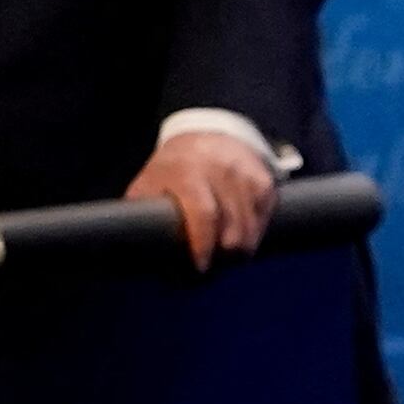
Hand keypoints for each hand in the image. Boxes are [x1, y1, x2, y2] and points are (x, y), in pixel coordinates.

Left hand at [130, 129, 277, 269]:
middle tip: (212, 267)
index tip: (200, 267)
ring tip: (225, 256)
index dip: (203, 244)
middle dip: (224, 257)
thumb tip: (138, 254)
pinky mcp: (263, 181)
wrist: (205, 136)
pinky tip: (240, 236)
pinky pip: (264, 220)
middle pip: (232, 229)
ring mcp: (245, 174)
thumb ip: (142, 216)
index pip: (203, 213)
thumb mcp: (149, 184)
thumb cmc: (170, 171)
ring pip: (251, 230)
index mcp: (186, 171)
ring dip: (240, 251)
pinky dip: (254, 234)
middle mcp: (219, 170)